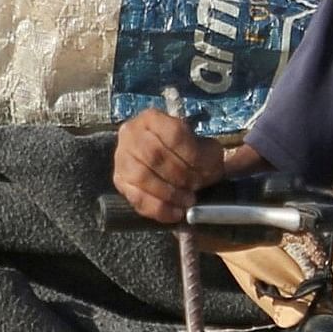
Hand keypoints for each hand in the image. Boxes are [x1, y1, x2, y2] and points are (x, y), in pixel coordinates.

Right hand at [113, 108, 238, 223]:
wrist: (162, 158)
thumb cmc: (183, 151)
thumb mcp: (200, 146)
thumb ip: (208, 154)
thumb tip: (213, 170)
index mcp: (153, 118)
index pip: (174, 133)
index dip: (192, 156)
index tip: (205, 171)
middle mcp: (131, 133)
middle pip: (155, 155)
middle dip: (179, 176)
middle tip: (195, 188)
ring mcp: (121, 157)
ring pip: (142, 177)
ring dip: (169, 193)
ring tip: (187, 201)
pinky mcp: (119, 181)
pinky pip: (136, 197)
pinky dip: (159, 209)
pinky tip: (175, 214)